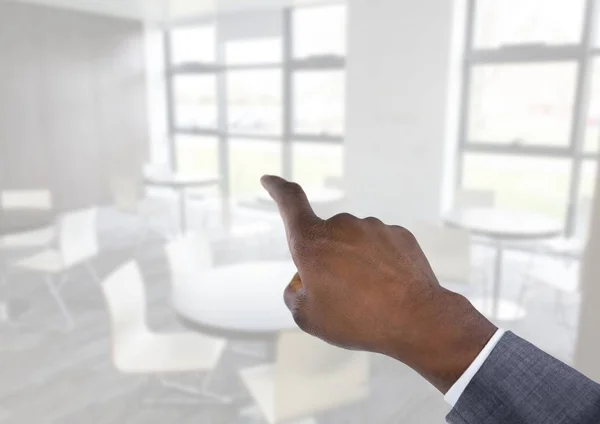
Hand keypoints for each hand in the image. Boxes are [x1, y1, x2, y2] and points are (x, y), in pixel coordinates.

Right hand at [261, 175, 496, 392]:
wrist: (416, 319)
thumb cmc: (358, 320)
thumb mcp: (309, 317)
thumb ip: (294, 295)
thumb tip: (301, 283)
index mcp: (312, 241)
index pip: (289, 202)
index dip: (277, 188)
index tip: (269, 180)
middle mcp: (342, 225)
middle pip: (325, 239)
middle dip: (326, 262)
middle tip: (340, 295)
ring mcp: (374, 227)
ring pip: (354, 244)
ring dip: (355, 263)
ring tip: (369, 296)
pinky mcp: (399, 234)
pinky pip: (380, 246)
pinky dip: (379, 263)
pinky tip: (388, 287)